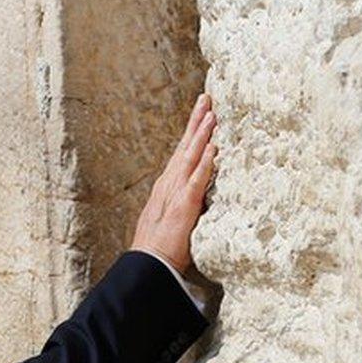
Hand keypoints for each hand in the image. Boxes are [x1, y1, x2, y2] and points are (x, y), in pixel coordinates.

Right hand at [131, 93, 217, 272]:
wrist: (148, 265)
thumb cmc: (162, 248)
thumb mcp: (175, 220)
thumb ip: (187, 204)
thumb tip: (202, 196)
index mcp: (168, 187)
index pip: (182, 154)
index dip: (193, 133)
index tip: (203, 113)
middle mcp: (169, 184)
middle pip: (185, 147)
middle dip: (196, 121)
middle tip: (207, 98)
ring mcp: (175, 194)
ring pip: (190, 157)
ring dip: (202, 134)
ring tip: (212, 113)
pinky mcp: (183, 206)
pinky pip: (196, 180)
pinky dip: (205, 163)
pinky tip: (213, 147)